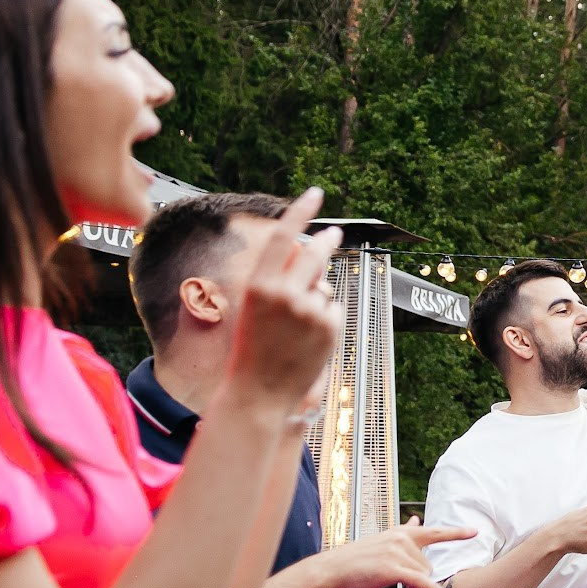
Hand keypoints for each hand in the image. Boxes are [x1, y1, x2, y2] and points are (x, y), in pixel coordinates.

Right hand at [223, 188, 342, 417]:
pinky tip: (309, 340)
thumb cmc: (252, 350)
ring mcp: (308, 309)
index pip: (284, 237)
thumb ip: (280, 280)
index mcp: (257, 285)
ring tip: (296, 329)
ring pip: (324, 287)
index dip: (300, 211)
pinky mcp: (328, 326)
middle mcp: (283, 293)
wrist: (258, 394)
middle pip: (315, 253)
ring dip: (317, 299)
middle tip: (333, 233)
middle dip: (326, 241)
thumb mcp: (255, 308)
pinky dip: (326, 319)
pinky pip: (333, 309)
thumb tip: (313, 255)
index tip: (314, 194)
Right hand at [307, 520, 473, 587]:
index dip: (455, 533)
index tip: (474, 531)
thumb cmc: (353, 561)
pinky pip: (419, 581)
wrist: (331, 570)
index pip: (433, 532)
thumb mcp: (381, 541)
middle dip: (421, 583)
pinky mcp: (393, 568)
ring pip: (422, 576)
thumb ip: (402, 534)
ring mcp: (397, 552)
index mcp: (399, 533)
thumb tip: (416, 522)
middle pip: (427, 565)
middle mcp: (401, 539)